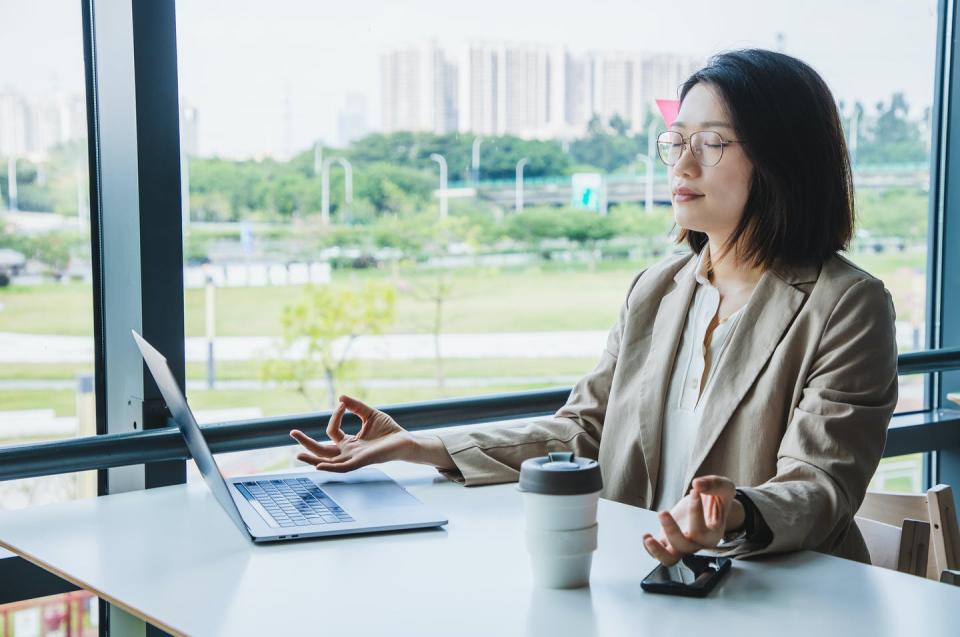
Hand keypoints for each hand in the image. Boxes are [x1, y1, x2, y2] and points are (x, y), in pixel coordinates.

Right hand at [289, 395, 415, 472]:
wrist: (405, 441)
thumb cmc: (389, 431)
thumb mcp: (369, 414)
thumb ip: (356, 407)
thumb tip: (341, 398)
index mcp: (349, 442)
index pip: (332, 430)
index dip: (335, 415)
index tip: (343, 404)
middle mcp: (348, 452)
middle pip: (321, 451)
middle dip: (306, 443)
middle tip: (292, 432)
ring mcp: (353, 458)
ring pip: (327, 462)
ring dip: (312, 459)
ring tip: (297, 455)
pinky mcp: (361, 462)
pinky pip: (342, 467)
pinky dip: (330, 467)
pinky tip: (319, 466)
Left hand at [641, 475, 743, 565]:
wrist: (712, 505)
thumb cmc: (718, 498)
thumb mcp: (724, 487)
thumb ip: (714, 484)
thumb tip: (697, 484)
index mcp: (714, 534)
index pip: (701, 531)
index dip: (695, 511)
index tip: (694, 491)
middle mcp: (698, 543)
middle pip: (685, 546)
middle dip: (672, 530)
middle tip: (663, 512)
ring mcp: (683, 544)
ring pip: (671, 558)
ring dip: (658, 551)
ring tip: (647, 537)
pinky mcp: (670, 541)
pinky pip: (661, 554)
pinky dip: (651, 549)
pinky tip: (646, 536)